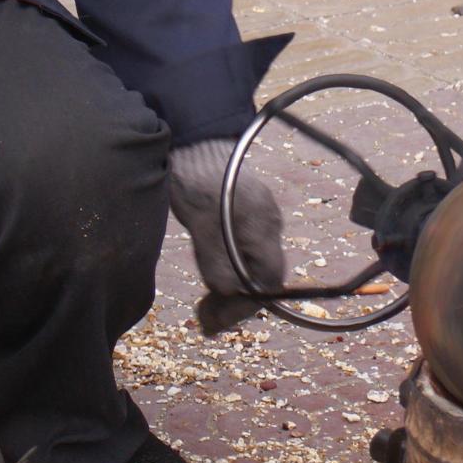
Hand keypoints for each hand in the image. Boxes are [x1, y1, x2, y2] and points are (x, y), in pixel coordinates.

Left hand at [166, 137, 285, 334]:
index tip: (218, 319)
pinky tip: (210, 279)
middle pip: (262, 277)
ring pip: (252, 267)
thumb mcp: (202, 226)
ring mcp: (258, 219)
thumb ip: (218, 262)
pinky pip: (244, 253)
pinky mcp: (244, 215)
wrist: (193, 142)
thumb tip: (229, 294)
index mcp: (263, 226)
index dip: (247, 305)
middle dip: (237, 302)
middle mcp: (268, 224)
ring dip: (232, 290)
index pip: (269, 280)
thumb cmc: (196, 179)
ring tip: (205, 306)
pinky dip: (229, 272)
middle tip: (207, 320)